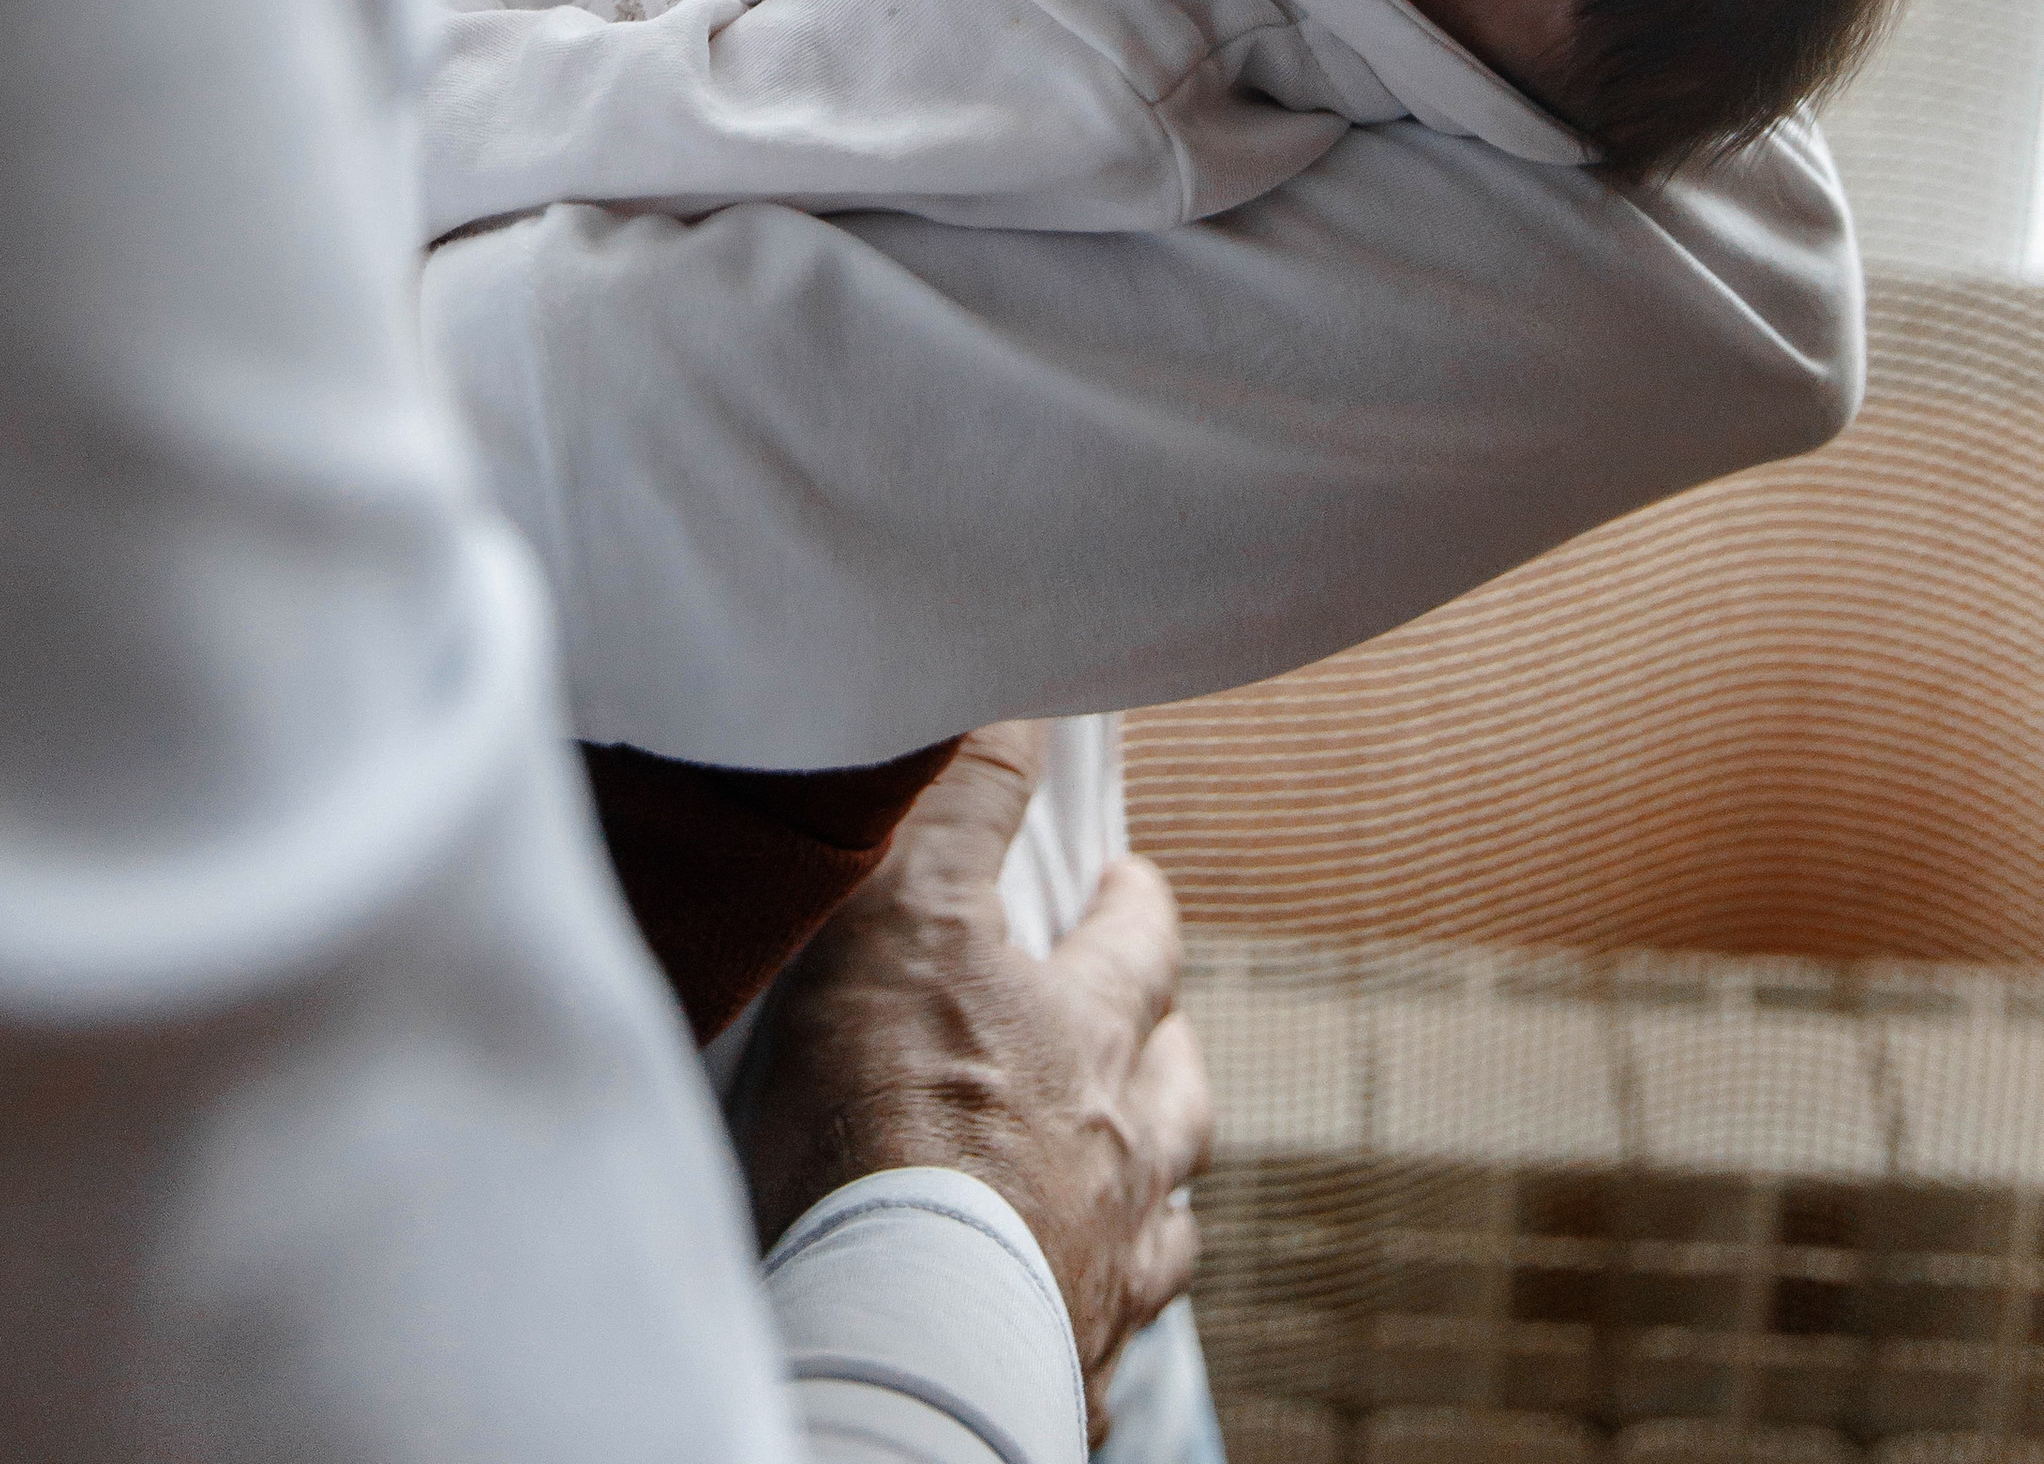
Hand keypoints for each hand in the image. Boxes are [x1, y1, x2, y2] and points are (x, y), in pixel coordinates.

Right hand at [730, 726, 1213, 1434]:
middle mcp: (1121, 1141)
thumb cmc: (886, 1115)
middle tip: (1147, 1000)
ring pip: (1172, 1195)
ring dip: (1161, 1153)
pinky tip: (1091, 1275)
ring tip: (1143, 1144)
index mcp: (1082, 1030)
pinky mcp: (1080, 1353)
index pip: (1135, 934)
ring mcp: (1110, 1255)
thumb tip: (1016, 708)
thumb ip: (962, 811)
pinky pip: (1123, 1307)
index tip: (1125, 874)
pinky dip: (1116, 1276)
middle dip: (1164, 1027)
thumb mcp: (904, 919)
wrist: (903, 1326)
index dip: (1131, 896)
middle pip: (1176, 1073)